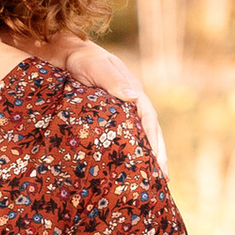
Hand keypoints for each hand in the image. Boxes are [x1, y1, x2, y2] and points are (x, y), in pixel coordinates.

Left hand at [50, 32, 166, 169]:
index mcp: (134, 90)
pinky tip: (135, 166)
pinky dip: (136, 150)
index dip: (153, 138)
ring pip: (144, 135)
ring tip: (157, 179)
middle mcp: (134, 102)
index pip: (148, 117)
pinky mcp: (115, 116)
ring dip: (151, 156)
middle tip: (164, 178)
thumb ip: (112, 80)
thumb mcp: (97, 68)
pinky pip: (129, 135)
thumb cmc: (84, 60)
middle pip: (152, 130)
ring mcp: (125, 109)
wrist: (71, 56)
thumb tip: (135, 97)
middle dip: (159, 154)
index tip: (156, 159)